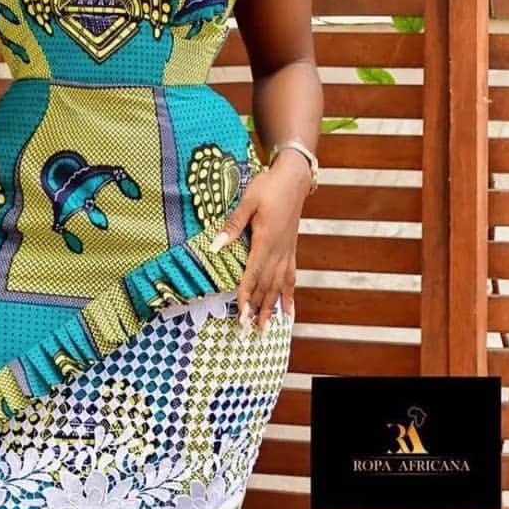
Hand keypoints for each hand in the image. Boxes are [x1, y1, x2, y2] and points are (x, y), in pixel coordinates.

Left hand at [215, 156, 310, 333]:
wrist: (294, 178)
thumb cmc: (268, 187)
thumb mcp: (247, 201)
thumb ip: (232, 225)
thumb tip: (215, 246)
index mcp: (265, 240)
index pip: (253, 274)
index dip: (246, 295)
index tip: (241, 314)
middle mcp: (279, 251)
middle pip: (267, 286)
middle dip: (258, 309)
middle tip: (249, 330)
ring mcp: (287, 252)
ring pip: (279, 286)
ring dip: (272, 308)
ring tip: (266, 328)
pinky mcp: (291, 250)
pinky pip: (291, 278)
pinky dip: (289, 296)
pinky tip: (288, 312)